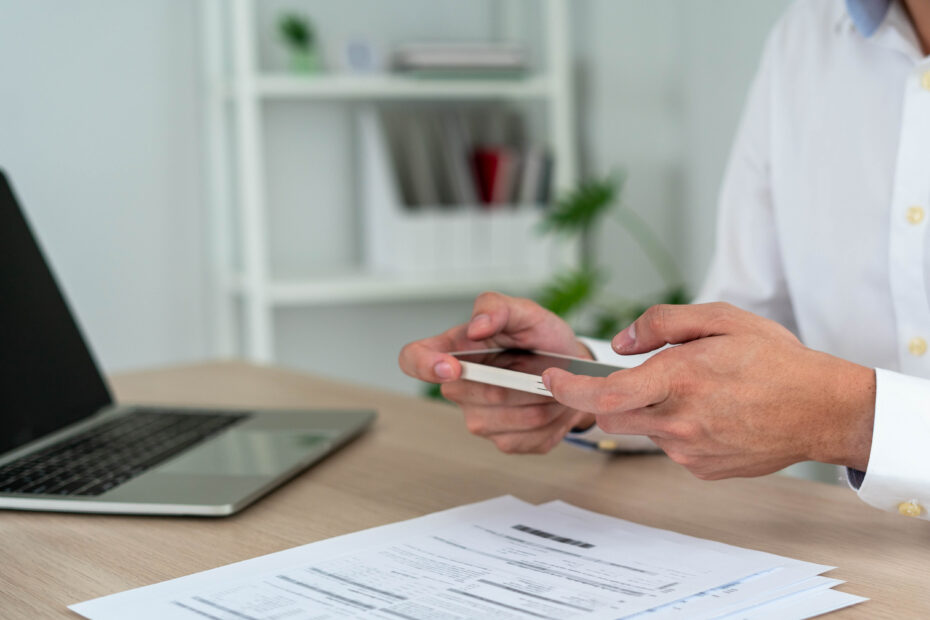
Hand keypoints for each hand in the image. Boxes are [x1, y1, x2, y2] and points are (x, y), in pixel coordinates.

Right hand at [398, 292, 594, 453]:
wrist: (575, 371)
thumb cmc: (542, 339)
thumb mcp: (526, 312)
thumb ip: (498, 307)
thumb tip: (477, 327)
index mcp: (454, 350)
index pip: (412, 359)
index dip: (424, 365)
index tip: (452, 367)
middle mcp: (459, 388)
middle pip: (468, 393)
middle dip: (513, 381)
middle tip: (542, 367)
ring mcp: (478, 418)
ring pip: (504, 418)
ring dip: (538, 401)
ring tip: (551, 384)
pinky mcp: (504, 441)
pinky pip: (525, 438)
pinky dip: (550, 421)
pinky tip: (554, 404)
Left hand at [542, 303, 875, 478]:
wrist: (822, 410)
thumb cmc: (776, 360)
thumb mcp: (721, 319)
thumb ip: (663, 323)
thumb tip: (621, 342)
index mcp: (679, 380)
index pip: (604, 396)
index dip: (568, 390)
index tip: (550, 380)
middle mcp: (679, 421)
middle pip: (613, 417)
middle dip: (609, 397)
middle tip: (638, 376)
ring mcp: (690, 451)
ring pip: (644, 429)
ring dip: (651, 409)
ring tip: (699, 390)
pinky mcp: (702, 469)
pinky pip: (670, 446)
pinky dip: (677, 427)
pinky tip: (712, 413)